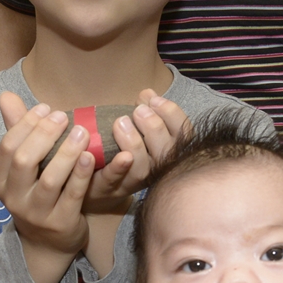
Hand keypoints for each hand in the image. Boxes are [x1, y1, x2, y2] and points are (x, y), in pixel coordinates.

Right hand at [0, 92, 93, 257]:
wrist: (48, 243)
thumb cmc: (37, 194)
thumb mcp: (24, 168)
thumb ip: (18, 132)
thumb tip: (6, 96)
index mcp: (0, 182)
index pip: (7, 147)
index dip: (26, 124)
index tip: (47, 108)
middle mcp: (14, 199)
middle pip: (24, 160)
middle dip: (44, 135)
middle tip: (64, 117)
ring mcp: (37, 214)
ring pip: (50, 179)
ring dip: (66, 152)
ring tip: (83, 132)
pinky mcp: (61, 223)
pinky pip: (72, 195)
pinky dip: (81, 174)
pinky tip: (91, 155)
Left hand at [83, 90, 190, 214]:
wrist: (98, 181)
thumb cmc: (122, 146)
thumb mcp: (136, 126)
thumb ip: (145, 109)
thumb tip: (148, 94)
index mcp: (167, 149)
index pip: (184, 133)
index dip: (172, 114)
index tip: (154, 100)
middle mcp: (156, 168)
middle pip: (167, 151)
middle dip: (154, 127)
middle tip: (138, 112)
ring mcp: (135, 181)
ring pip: (144, 168)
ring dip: (135, 143)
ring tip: (120, 123)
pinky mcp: (111, 188)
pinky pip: (115, 179)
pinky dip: (118, 167)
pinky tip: (119, 155)